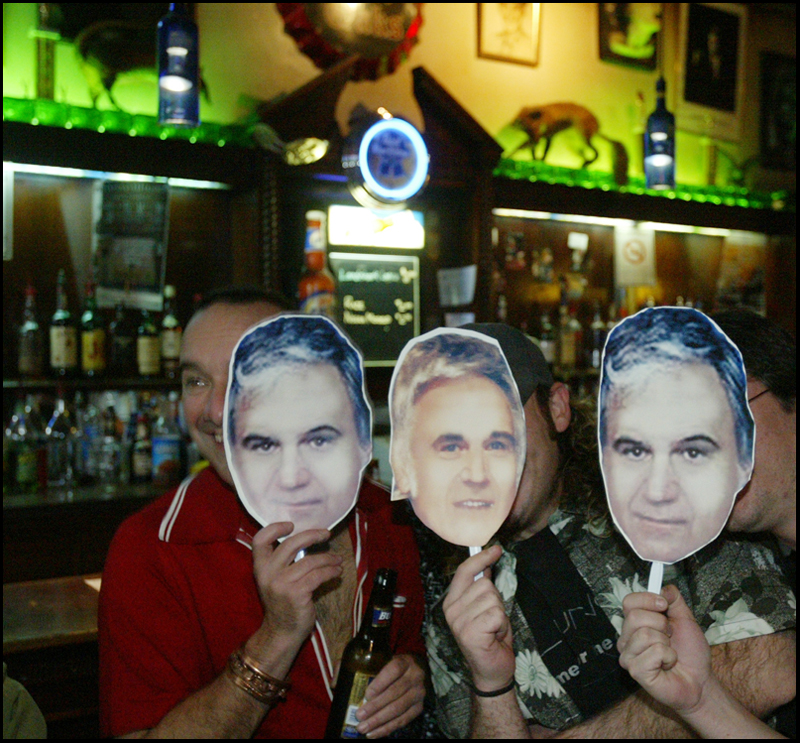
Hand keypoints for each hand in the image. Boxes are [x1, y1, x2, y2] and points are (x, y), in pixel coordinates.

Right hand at [250, 523, 342, 655]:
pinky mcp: (297, 594)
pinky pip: (318, 575)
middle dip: (312, 535)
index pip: (260, 540)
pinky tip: (337, 571)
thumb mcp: (275, 580)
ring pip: (310, 561)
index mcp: (260, 567)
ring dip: (328, 558)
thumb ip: (283, 562)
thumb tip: (309, 538)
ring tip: (337, 560)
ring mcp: (282, 584)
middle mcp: (268, 574)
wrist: (281, 632)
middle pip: (291, 544)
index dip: (274, 528)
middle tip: (326, 534)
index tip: (291, 525)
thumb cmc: (282, 603)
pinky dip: (331, 571)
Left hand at [354, 654, 425, 737]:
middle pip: (395, 692)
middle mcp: (415, 676)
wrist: (416, 669)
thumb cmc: (389, 665)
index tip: (366, 694)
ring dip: (379, 721)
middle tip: (359, 716)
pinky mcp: (419, 708)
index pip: (394, 670)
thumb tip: (334, 683)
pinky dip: (387, 728)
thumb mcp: (377, 659)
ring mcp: (418, 693)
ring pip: (398, 709)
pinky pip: (403, 721)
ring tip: (363, 728)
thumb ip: (355, 665)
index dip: (380, 683)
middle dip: (375, 707)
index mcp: (404, 661)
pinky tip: (374, 734)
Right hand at [442, 545, 514, 693]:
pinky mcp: (470, 633)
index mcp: (452, 601)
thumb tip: (487, 563)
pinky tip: (495, 635)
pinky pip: (496, 613)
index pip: (464, 571)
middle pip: (484, 583)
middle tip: (492, 619)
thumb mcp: (485, 608)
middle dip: (496, 600)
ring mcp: (459, 622)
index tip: (497, 549)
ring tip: (493, 628)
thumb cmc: (491, 637)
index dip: (481, 557)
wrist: (492, 671)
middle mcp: (451, 610)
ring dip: (500, 613)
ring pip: (492, 598)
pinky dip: (502, 623)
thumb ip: (481, 588)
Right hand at [617, 585, 710, 713]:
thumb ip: (674, 600)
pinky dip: (668, 657)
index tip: (664, 606)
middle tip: (670, 637)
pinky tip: (667, 665)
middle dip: (661, 624)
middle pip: (634, 616)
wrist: (700, 680)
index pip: (628, 601)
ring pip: (644, 634)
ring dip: (666, 643)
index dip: (647, 599)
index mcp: (635, 623)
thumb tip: (663, 587)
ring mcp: (628, 655)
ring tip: (669, 653)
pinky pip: (653, 652)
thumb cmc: (690, 652)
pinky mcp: (635, 670)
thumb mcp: (685, 619)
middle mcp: (626, 637)